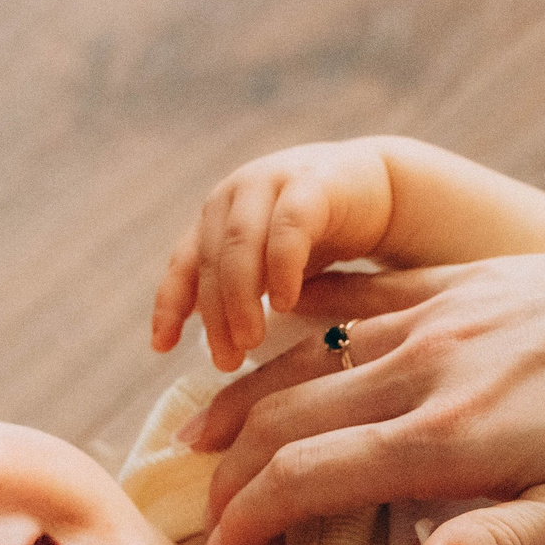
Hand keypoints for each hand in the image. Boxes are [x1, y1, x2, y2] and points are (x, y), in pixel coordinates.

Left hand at [153, 140, 399, 372]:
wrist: (382, 193)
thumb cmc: (323, 239)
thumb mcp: (274, 269)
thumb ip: (246, 295)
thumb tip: (219, 350)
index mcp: (218, 217)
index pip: (183, 263)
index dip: (169, 304)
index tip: (162, 347)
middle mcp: (236, 196)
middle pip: (211, 261)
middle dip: (214, 315)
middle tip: (226, 360)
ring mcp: (271, 183)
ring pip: (239, 244)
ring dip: (240, 297)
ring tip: (250, 341)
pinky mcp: (312, 185)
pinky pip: (288, 229)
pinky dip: (281, 267)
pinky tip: (284, 304)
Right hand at [178, 210, 544, 544]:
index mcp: (453, 434)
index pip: (307, 479)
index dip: (248, 523)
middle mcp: (429, 361)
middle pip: (286, 415)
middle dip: (228, 470)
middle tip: (199, 517)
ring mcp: (443, 308)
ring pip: (308, 353)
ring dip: (246, 397)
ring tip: (202, 437)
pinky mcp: (467, 275)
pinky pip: (357, 296)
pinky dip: (300, 328)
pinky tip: (274, 337)